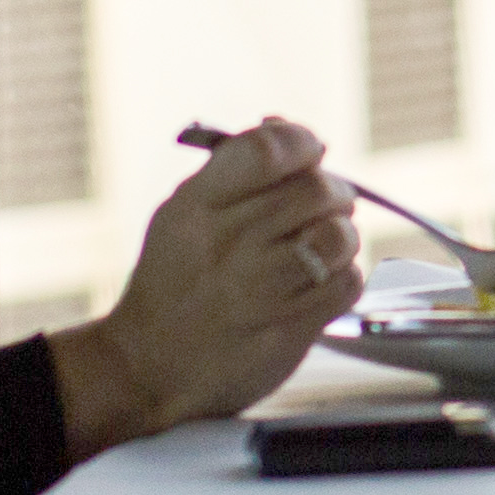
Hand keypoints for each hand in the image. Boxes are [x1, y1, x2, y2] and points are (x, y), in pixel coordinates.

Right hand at [51, 118, 364, 453]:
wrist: (147, 367)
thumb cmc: (174, 282)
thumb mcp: (184, 214)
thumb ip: (235, 170)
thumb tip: (287, 126)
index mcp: (197, 207)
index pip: (266, 150)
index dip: (301, 141)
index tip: (309, 152)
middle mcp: (228, 245)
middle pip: (315, 190)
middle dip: (333, 191)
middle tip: (323, 204)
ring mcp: (258, 290)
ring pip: (338, 236)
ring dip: (341, 235)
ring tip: (321, 244)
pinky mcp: (287, 330)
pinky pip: (346, 283)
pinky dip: (343, 276)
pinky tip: (317, 281)